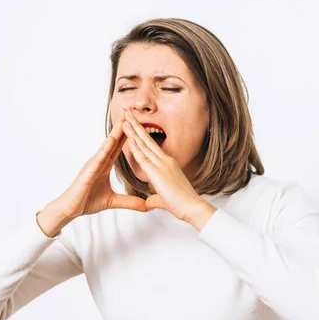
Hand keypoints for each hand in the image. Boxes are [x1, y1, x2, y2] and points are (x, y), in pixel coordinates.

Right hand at [53, 108, 147, 218]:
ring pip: (107, 145)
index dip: (128, 134)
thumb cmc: (87, 201)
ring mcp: (94, 164)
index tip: (137, 122)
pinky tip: (112, 139)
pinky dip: (106, 148)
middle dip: (123, 126)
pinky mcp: (88, 170)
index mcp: (106, 164)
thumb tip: (145, 206)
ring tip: (125, 119)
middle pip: (114, 140)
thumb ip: (129, 202)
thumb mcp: (113, 201)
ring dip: (116, 132)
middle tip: (131, 110)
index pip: (119, 146)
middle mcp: (100, 160)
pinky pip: (98, 157)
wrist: (71, 209)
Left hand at [122, 109, 215, 226]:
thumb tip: (148, 203)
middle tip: (128, 112)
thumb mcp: (165, 199)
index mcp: (168, 165)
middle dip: (136, 125)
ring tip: (125, 117)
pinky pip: (143, 156)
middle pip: (147, 140)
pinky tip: (128, 135)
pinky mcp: (158, 172)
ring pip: (144, 144)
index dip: (142, 135)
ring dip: (133, 130)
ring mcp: (162, 165)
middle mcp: (165, 161)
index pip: (151, 146)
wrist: (193, 208)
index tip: (134, 125)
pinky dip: (135, 145)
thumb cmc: (184, 204)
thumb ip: (155, 199)